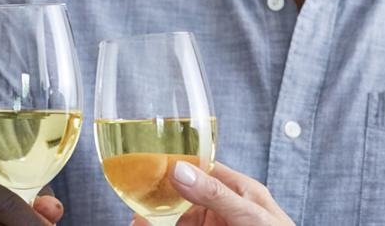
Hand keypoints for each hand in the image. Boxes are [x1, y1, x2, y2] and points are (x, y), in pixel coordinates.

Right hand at [129, 162, 293, 225]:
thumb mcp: (249, 214)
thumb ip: (216, 192)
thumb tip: (180, 168)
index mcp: (237, 188)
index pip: (199, 167)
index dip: (174, 164)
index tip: (148, 165)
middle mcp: (222, 205)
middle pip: (182, 195)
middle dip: (158, 196)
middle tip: (134, 198)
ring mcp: (213, 224)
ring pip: (177, 217)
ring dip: (155, 217)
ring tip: (136, 220)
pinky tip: (145, 225)